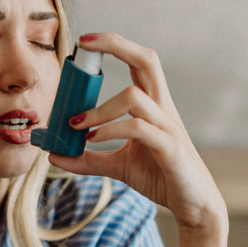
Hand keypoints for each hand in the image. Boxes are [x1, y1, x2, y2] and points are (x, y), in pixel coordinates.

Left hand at [48, 33, 226, 233]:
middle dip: (116, 45)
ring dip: (99, 108)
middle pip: (147, 61)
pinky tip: (92, 139)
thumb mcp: (119, 167)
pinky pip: (138, 129)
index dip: (115, 44)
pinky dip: (111, 130)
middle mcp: (163, 109)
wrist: (193, 205)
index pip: (139, 62)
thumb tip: (54, 155)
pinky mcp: (170, 149)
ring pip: (135, 97)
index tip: (85, 41)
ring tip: (76, 124)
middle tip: (84, 45)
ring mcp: (168, 127)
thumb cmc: (162, 178)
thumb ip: (89, 159)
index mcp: (154, 105)